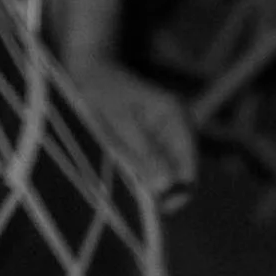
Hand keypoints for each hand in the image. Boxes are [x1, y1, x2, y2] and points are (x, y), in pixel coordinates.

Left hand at [66, 52, 196, 206]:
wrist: (87, 70)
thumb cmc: (101, 91)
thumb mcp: (119, 122)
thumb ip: (144, 153)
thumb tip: (167, 186)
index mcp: (176, 118)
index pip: (189, 169)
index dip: (176, 193)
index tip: (153, 206)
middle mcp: (178, 127)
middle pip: (180, 175)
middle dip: (160, 188)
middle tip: (132, 195)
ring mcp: (166, 134)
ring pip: (165, 173)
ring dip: (146, 181)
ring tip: (121, 172)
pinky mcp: (152, 139)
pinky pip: (152, 165)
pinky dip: (138, 171)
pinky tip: (119, 163)